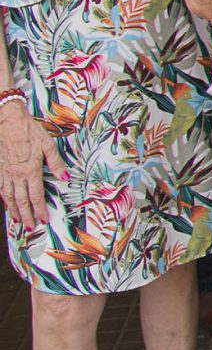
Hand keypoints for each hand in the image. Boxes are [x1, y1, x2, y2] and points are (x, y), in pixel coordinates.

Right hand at [0, 106, 57, 227]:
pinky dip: (3, 198)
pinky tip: (6, 203)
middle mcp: (17, 175)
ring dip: (13, 210)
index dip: (39, 210)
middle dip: (26, 216)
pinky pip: (0, 188)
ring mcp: (6, 172)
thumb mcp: (48, 145)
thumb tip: (66, 178)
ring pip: (8, 197)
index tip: (43, 220)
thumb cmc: (29, 131)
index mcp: (31, 170)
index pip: (36, 196)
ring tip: (17, 220)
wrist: (7, 122)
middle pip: (21, 201)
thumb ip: (56, 164)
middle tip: (29, 227)